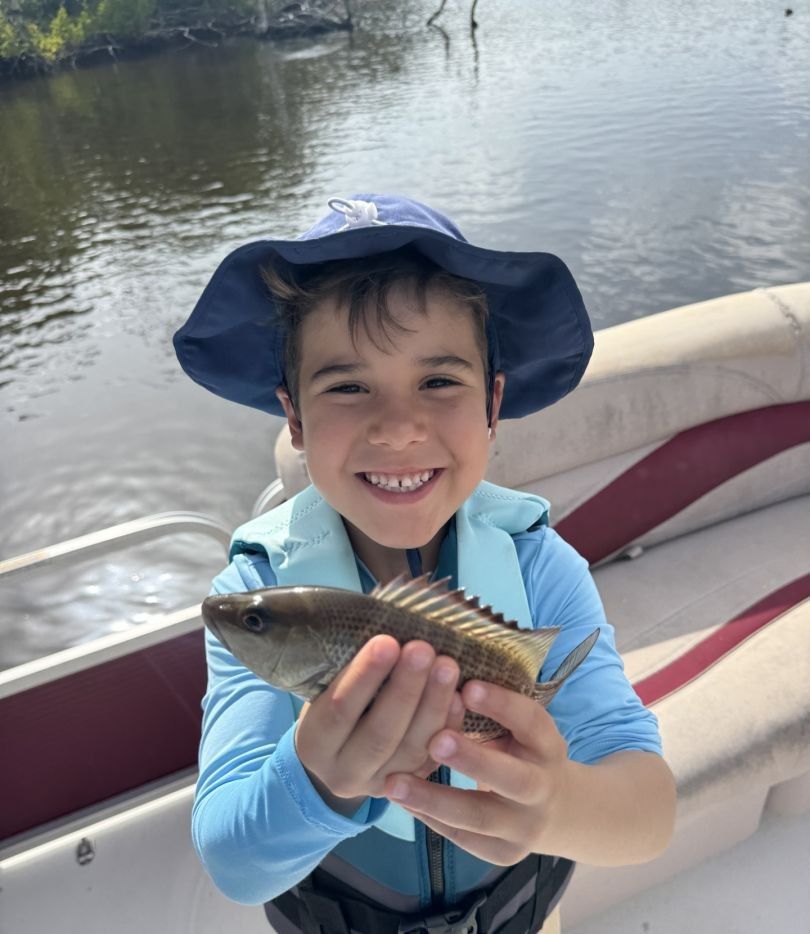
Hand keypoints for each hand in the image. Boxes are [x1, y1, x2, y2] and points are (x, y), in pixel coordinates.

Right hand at [295, 635, 463, 813]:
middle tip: (423, 649)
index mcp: (315, 745)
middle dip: (406, 689)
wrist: (338, 757)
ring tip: (448, 665)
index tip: (387, 641)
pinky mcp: (412, 788)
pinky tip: (460, 696)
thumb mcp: (326, 690)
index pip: (339, 710)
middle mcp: (345, 772)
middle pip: (380, 734)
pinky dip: (450, 725)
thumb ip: (349, 671)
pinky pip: (434, 759)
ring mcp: (380, 785)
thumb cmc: (333, 705)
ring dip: (434, 704)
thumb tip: (388, 627)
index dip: (364, 676)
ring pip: (412, 749)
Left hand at [383, 680, 571, 864]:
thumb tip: (435, 672)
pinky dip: (429, 817)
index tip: (468, 687)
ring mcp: (525, 827)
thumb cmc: (522, 750)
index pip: (532, 722)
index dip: (503, 705)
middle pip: (513, 778)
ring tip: (393, 783)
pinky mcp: (502, 852)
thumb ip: (488, 710)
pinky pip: (461, 836)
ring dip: (434, 798)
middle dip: (473, 759)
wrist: (559, 810)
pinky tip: (400, 799)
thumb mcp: (520, 728)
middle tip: (435, 739)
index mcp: (548, 746)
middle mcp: (543, 788)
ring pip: (478, 816)